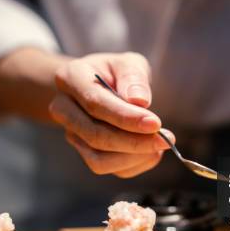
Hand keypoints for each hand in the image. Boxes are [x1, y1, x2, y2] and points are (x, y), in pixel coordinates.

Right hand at [49, 52, 174, 177]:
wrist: (101, 85)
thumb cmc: (117, 73)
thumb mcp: (129, 63)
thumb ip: (133, 77)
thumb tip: (139, 102)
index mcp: (71, 78)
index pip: (95, 103)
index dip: (126, 117)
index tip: (155, 124)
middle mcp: (63, 108)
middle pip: (95, 135)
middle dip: (134, 142)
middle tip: (166, 139)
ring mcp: (71, 133)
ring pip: (98, 159)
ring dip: (133, 157)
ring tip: (159, 145)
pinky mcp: (83, 150)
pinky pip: (106, 168)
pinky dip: (133, 164)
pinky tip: (150, 151)